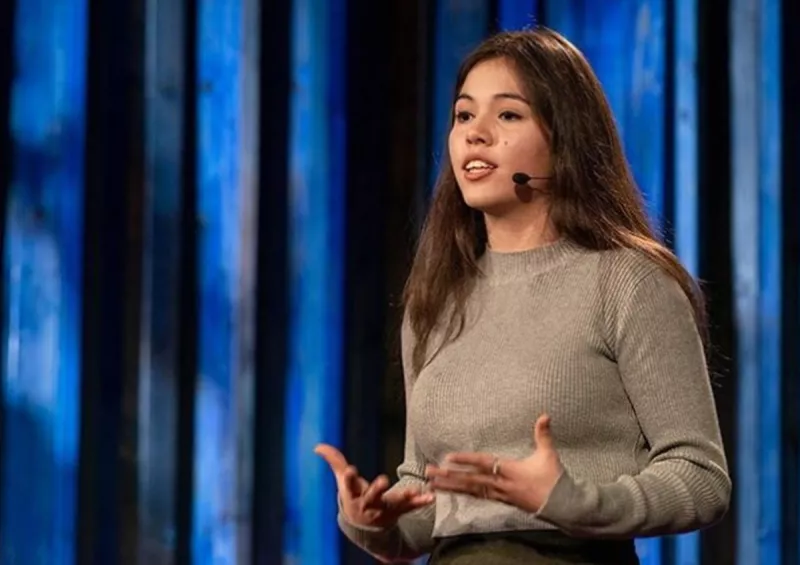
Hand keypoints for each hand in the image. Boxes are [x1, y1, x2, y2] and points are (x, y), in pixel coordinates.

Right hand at [315, 444, 434, 528]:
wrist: (363, 526)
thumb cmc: (352, 496)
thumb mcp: (342, 480)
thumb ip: (334, 461)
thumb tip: (317, 445)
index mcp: (353, 495)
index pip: (349, 486)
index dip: (350, 478)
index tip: (351, 470)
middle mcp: (368, 504)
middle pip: (372, 496)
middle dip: (377, 489)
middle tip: (383, 480)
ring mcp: (384, 509)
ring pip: (393, 503)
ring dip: (403, 497)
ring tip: (412, 489)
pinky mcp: (398, 511)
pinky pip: (410, 507)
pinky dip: (421, 502)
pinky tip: (431, 496)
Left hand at [424, 415, 563, 512]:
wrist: (562, 506)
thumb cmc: (554, 479)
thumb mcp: (549, 455)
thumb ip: (543, 435)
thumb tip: (545, 415)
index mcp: (510, 471)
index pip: (484, 464)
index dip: (466, 460)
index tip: (448, 458)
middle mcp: (501, 485)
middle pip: (470, 481)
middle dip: (449, 477)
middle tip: (429, 474)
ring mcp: (500, 495)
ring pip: (471, 491)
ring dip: (451, 488)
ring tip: (433, 485)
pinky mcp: (501, 501)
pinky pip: (478, 497)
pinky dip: (464, 493)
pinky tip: (452, 492)